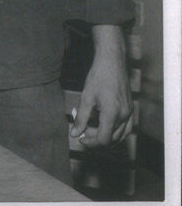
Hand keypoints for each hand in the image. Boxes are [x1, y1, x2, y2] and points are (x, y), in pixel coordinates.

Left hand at [70, 26, 132, 147]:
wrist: (112, 63)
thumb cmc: (99, 77)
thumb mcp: (86, 97)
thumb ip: (81, 117)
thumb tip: (74, 133)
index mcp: (112, 114)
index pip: (104, 140)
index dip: (91, 143)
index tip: (80, 138)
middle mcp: (124, 115)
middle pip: (112, 139)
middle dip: (97, 140)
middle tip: (84, 133)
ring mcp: (129, 112)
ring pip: (120, 135)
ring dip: (107, 138)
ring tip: (93, 132)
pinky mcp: (130, 109)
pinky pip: (126, 128)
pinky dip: (116, 132)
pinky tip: (105, 127)